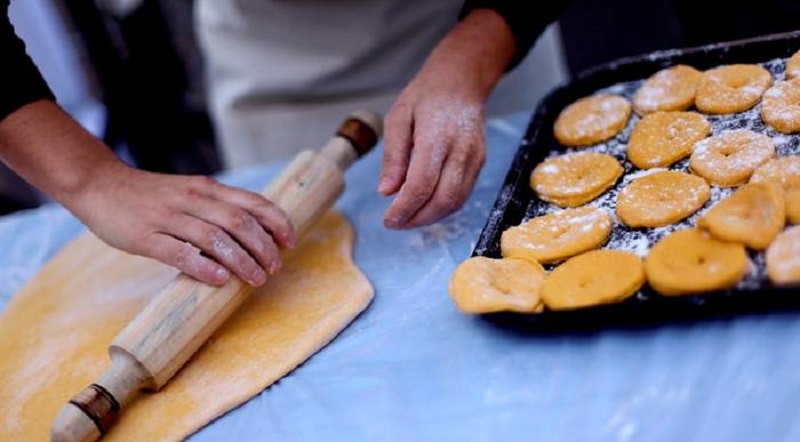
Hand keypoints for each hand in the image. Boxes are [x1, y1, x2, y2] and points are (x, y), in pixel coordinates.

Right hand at [71, 163, 295, 286]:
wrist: (99, 184)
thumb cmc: (151, 194)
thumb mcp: (190, 190)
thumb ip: (218, 206)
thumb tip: (255, 233)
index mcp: (207, 188)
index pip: (253, 202)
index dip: (277, 222)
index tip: (291, 242)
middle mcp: (193, 199)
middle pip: (240, 223)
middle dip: (264, 247)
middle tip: (274, 268)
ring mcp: (168, 217)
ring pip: (215, 239)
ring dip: (241, 261)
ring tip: (256, 278)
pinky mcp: (145, 237)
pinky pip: (178, 253)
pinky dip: (203, 267)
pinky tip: (220, 280)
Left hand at [378, 9, 515, 228]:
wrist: (462, 81)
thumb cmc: (425, 97)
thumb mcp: (398, 118)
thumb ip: (393, 156)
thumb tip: (387, 192)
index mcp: (437, 137)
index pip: (422, 184)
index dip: (405, 208)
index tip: (388, 220)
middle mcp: (460, 150)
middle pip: (442, 199)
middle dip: (417, 219)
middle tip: (395, 223)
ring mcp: (474, 158)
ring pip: (455, 202)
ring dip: (430, 217)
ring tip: (407, 218)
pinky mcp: (480, 163)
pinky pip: (463, 194)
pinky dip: (443, 207)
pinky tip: (425, 206)